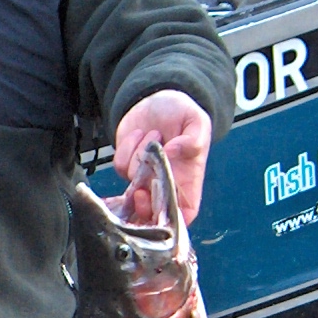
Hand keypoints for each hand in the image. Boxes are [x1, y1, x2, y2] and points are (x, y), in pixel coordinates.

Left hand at [114, 90, 210, 225]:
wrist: (157, 98)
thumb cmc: (182, 113)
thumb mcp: (197, 122)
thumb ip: (194, 139)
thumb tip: (175, 151)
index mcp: (188, 181)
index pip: (183, 215)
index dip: (169, 218)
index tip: (158, 204)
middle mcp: (165, 184)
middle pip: (150, 213)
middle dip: (142, 203)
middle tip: (143, 182)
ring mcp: (143, 176)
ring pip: (133, 182)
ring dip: (141, 155)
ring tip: (155, 135)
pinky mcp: (127, 165)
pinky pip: (120, 165)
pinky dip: (128, 147)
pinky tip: (139, 134)